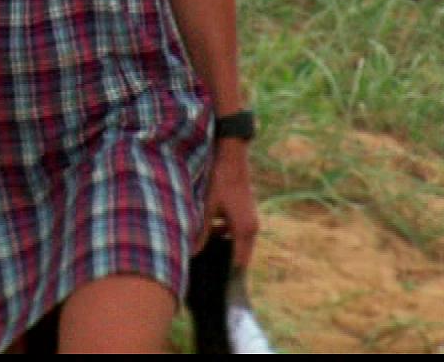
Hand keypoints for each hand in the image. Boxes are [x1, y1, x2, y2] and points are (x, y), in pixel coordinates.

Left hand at [199, 139, 259, 268]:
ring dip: (223, 248)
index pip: (239, 263)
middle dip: (224, 263)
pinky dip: (225, 235)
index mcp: (244, 230)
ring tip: (204, 254)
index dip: (228, 276)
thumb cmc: (220, 181)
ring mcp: (250, 219)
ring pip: (237, 243)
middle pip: (240, 256)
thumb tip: (192, 253)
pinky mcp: (246, 212)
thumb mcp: (207, 207)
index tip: (216, 287)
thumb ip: (201, 232)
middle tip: (207, 274)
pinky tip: (207, 234)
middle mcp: (252, 227)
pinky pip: (236, 232)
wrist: (232, 156)